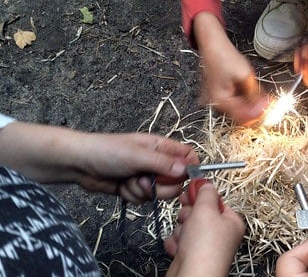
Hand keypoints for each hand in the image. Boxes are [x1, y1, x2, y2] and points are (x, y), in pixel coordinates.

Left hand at [0, 121, 197, 202]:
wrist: (79, 164)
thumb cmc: (107, 152)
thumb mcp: (138, 156)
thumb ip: (163, 163)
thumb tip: (187, 170)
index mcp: (161, 147)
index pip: (187, 156)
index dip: (189, 168)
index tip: (182, 178)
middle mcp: (156, 161)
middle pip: (176, 180)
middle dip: (161, 185)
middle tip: (145, 180)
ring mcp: (146, 176)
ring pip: (160, 193)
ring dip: (144, 191)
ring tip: (129, 181)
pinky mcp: (135, 189)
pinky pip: (144, 199)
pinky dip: (133, 196)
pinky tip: (121, 187)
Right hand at [165, 182, 244, 276]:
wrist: (192, 275)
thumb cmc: (205, 248)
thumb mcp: (206, 210)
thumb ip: (205, 193)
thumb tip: (206, 184)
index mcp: (232, 222)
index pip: (216, 201)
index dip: (202, 196)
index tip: (190, 191)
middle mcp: (221, 234)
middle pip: (199, 213)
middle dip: (188, 215)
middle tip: (189, 218)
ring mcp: (206, 245)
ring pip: (186, 226)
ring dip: (181, 230)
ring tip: (185, 238)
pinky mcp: (191, 255)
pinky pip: (179, 240)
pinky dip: (176, 243)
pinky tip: (179, 248)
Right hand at [194, 12, 268, 124]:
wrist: (213, 43)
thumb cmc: (224, 56)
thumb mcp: (245, 76)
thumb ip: (255, 95)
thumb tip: (264, 107)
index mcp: (219, 101)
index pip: (243, 117)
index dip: (258, 113)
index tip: (268, 105)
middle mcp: (215, 102)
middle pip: (240, 114)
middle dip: (255, 108)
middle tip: (267, 100)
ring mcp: (215, 98)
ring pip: (238, 107)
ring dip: (250, 103)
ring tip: (260, 94)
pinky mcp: (218, 92)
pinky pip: (233, 99)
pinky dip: (243, 97)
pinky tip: (251, 91)